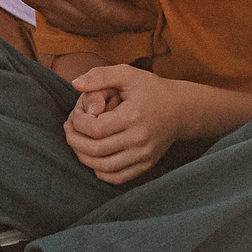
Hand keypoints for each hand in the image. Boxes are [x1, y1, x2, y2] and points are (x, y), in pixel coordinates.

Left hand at [61, 65, 185, 183]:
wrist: (181, 110)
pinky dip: (99, 170)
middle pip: (96, 150)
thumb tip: (75, 84)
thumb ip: (100, 75)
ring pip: (103, 167)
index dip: (77, 122)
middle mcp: (140, 139)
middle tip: (69, 129)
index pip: (95, 128)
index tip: (75, 114)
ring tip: (78, 142)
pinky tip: (94, 155)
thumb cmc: (151, 89)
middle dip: (74, 140)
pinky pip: (116, 177)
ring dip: (83, 156)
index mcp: (134, 116)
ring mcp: (144, 155)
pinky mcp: (146, 165)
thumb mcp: (128, 74)